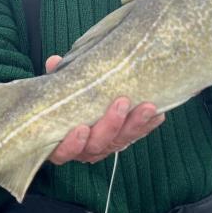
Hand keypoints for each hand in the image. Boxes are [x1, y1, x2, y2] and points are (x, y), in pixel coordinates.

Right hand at [44, 55, 164, 164]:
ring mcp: (105, 146)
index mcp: (62, 142)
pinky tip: (158, 114)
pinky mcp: (123, 139)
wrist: (78, 103)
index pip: (64, 151)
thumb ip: (56, 78)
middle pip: (98, 145)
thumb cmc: (63, 101)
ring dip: (135, 124)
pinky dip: (147, 125)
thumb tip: (53, 61)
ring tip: (147, 107)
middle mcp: (84, 150)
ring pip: (120, 141)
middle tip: (121, 103)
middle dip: (111, 125)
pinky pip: (136, 136)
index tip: (82, 128)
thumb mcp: (57, 89)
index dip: (73, 143)